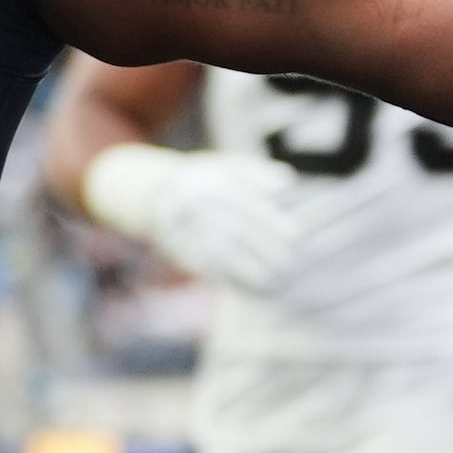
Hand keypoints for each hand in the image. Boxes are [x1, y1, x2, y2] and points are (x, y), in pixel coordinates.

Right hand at [77, 143, 308, 295]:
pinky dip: (232, 278)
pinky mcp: (177, 251)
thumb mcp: (227, 165)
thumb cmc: (206, 179)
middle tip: (292, 261)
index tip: (297, 235)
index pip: (245, 202)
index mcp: (206, 178)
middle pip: (234, 228)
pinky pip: (207, 267)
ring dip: (251, 266)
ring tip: (278, 278)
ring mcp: (180, 227)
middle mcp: (190, 202)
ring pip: (220, 250)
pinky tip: (255, 287)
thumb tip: (288, 182)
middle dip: (266, 247)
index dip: (272, 220)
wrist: (155, 193)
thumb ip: (257, 172)